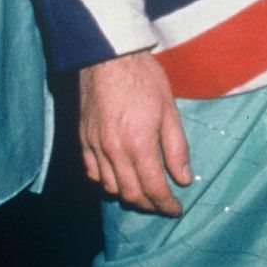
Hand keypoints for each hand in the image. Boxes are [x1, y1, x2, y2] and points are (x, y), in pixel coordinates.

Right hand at [78, 51, 192, 214]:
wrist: (108, 56)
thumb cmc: (144, 79)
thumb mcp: (169, 110)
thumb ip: (176, 148)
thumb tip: (184, 179)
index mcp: (139, 144)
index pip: (154, 188)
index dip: (167, 204)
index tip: (177, 210)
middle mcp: (114, 151)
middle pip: (131, 194)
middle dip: (150, 205)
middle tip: (163, 205)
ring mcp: (95, 147)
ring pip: (110, 188)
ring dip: (128, 196)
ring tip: (144, 194)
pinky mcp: (82, 140)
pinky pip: (92, 173)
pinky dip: (106, 182)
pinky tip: (118, 178)